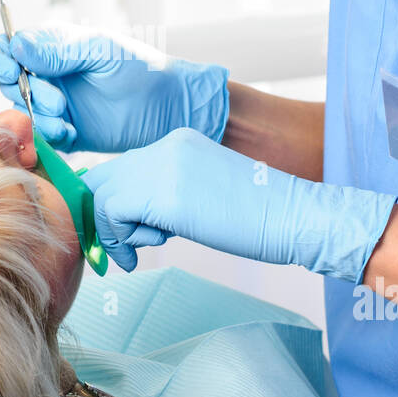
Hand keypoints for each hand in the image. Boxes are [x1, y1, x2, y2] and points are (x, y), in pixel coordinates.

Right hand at [0, 24, 228, 152]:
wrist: (171, 108)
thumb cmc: (141, 69)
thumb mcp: (100, 51)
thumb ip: (59, 50)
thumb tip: (17, 45)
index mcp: (48, 47)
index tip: (11, 71)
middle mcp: (44, 75)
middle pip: (6, 85)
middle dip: (27, 95)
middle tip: (59, 101)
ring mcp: (52, 105)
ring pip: (19, 115)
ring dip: (38, 119)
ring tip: (67, 120)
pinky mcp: (63, 132)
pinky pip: (38, 139)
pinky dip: (49, 137)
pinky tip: (73, 133)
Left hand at [82, 127, 396, 276]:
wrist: (295, 218)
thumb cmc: (258, 218)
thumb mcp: (204, 195)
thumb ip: (168, 195)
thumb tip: (131, 219)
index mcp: (178, 143)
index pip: (122, 167)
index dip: (111, 202)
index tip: (121, 233)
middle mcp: (166, 146)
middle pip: (103, 176)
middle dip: (102, 217)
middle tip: (119, 249)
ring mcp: (164, 167)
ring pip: (102, 195)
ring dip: (113, 231)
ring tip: (142, 249)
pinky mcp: (164, 195)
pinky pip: (113, 213)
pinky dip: (119, 239)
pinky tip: (144, 253)